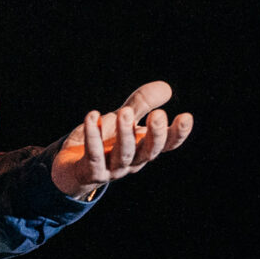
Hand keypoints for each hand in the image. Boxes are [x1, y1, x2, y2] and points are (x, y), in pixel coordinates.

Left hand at [51, 81, 194, 198]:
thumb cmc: (104, 141)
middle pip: (148, 151)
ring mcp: (112, 169)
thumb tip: (167, 87)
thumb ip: (143, 104)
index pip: (166, 144)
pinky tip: (92, 116)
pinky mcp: (91, 171)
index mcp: (144, 149)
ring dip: (125, 133)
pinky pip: (94, 154)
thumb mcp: (124, 119)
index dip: (178, 133)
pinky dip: (93, 136)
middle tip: (158, 115)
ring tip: (125, 111)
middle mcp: (132, 161)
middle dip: (155, 134)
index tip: (186, 117)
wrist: (73, 168)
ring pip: (124, 153)